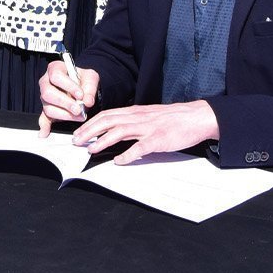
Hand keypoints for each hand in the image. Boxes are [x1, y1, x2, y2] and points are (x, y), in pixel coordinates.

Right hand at [37, 60, 98, 134]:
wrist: (82, 87)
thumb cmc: (83, 79)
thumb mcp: (90, 78)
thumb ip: (90, 87)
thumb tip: (87, 101)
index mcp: (54, 69)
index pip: (56, 76)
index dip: (68, 86)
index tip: (80, 94)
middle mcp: (46, 82)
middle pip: (48, 93)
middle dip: (64, 103)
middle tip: (78, 109)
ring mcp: (45, 97)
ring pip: (48, 107)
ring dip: (64, 114)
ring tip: (78, 116)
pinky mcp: (47, 109)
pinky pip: (43, 118)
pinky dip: (44, 126)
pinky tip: (45, 132)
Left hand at [71, 100, 218, 164]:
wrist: (196, 117)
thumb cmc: (173, 118)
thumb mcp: (149, 115)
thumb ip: (133, 121)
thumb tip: (115, 131)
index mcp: (135, 111)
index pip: (107, 115)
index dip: (90, 123)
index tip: (78, 131)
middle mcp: (138, 117)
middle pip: (108, 121)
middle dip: (89, 131)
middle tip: (76, 141)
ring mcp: (148, 128)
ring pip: (120, 131)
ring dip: (103, 141)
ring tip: (91, 150)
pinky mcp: (159, 139)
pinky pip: (140, 147)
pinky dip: (127, 154)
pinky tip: (118, 160)